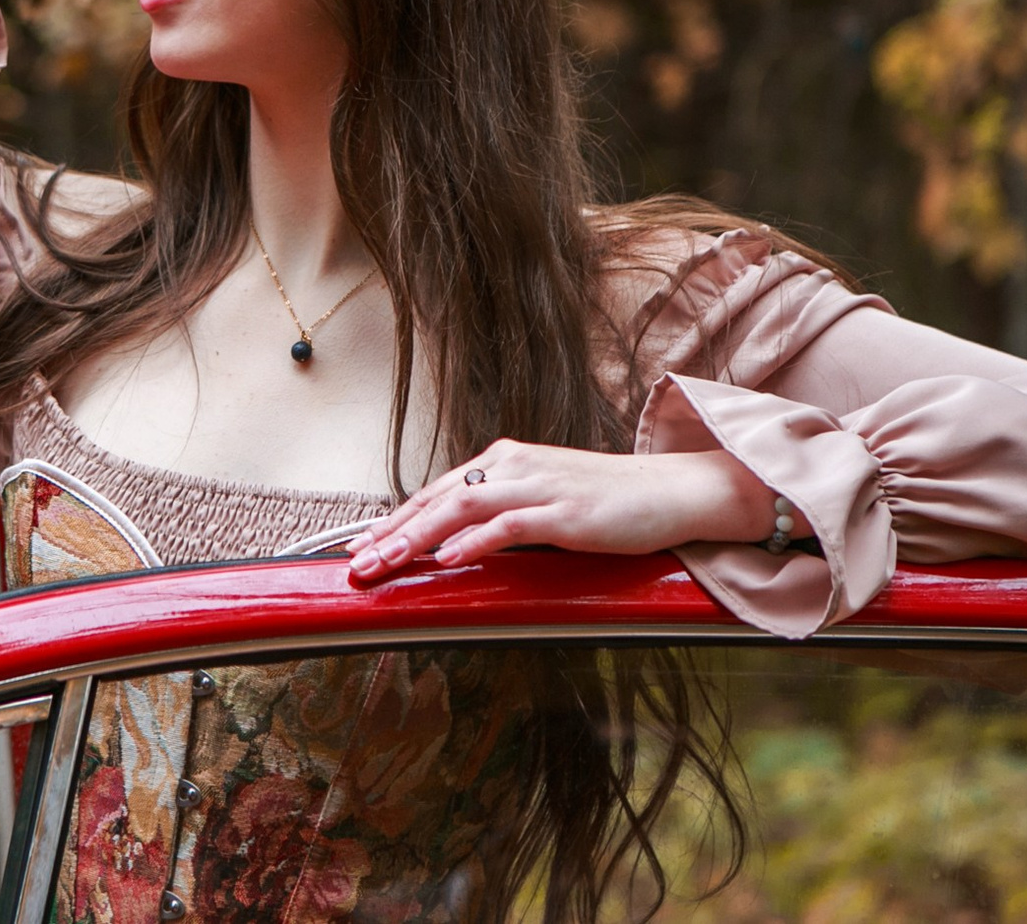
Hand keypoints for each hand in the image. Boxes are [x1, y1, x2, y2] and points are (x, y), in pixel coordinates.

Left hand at [345, 439, 780, 582]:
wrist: (670, 490)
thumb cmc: (607, 502)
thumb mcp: (543, 501)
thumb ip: (501, 515)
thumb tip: (456, 544)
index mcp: (505, 462)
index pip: (436, 491)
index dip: (395, 519)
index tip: (362, 547)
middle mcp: (514, 466)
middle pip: (438, 497)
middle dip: (391, 533)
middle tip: (357, 565)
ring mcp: (539, 485)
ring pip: (461, 506)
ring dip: (417, 537)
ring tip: (386, 562)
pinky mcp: (565, 511)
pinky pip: (509, 525)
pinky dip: (475, 540)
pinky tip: (448, 558)